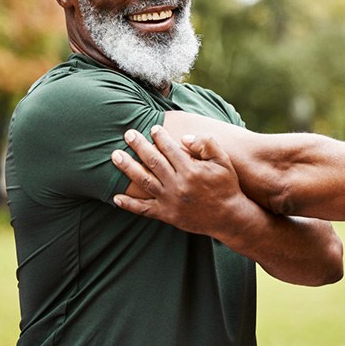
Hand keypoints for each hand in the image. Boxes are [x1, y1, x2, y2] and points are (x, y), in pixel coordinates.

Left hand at [111, 125, 251, 236]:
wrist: (229, 217)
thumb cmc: (226, 186)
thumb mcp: (223, 161)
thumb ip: (206, 144)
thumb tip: (184, 138)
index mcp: (190, 170)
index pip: (169, 148)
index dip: (159, 137)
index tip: (153, 128)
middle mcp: (177, 185)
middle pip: (152, 161)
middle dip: (138, 145)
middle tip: (128, 134)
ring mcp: (170, 201)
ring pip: (143, 181)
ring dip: (127, 167)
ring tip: (115, 155)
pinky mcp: (167, 215)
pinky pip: (143, 209)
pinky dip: (129, 204)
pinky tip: (116, 197)